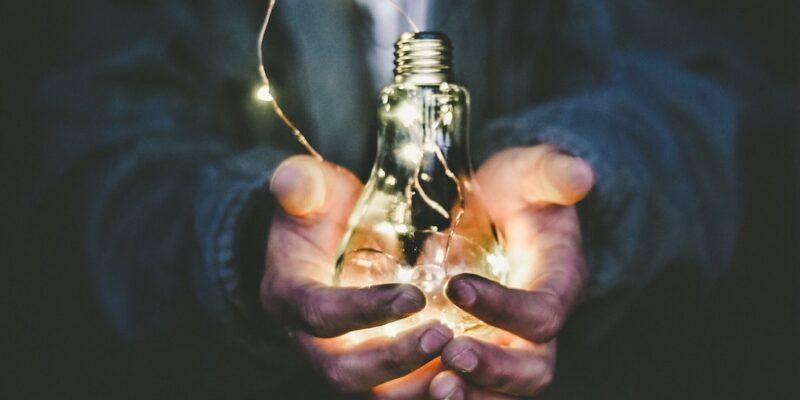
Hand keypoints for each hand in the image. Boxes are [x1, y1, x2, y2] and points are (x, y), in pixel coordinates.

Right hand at [262, 155, 453, 395]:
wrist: (324, 239)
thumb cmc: (320, 211)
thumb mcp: (309, 190)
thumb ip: (302, 185)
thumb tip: (290, 180)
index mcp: (289, 297)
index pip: (320, 314)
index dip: (364, 310)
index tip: (414, 296)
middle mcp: (310, 339)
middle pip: (345, 371)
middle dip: (394, 360)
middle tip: (444, 336)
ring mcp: (342, 357)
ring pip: (377, 390)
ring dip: (419, 381)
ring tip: (465, 358)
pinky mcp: (373, 365)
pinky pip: (401, 387)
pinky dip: (432, 383)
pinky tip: (471, 368)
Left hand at [430, 145, 594, 398]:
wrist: (500, 210)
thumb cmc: (518, 191)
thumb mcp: (533, 173)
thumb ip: (552, 173)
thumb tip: (579, 173)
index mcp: (558, 284)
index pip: (542, 313)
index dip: (504, 308)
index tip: (456, 286)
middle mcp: (537, 327)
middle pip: (532, 371)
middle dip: (494, 370)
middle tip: (451, 355)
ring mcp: (507, 345)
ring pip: (501, 393)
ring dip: (471, 397)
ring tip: (436, 391)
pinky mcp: (478, 351)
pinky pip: (470, 387)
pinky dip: (442, 392)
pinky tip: (404, 388)